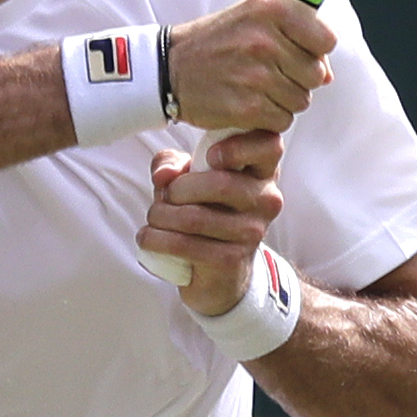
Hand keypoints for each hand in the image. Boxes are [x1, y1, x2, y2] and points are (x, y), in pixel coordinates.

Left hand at [138, 129, 285, 314]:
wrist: (218, 270)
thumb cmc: (205, 210)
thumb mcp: (188, 177)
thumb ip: (172, 164)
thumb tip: (163, 175)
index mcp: (262, 170)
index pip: (269, 145)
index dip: (238, 145)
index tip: (209, 156)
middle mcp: (266, 200)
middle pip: (220, 184)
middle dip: (177, 189)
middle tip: (164, 196)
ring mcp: (252, 232)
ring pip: (195, 217)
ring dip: (160, 215)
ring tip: (153, 217)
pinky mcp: (232, 260)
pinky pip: (185, 245)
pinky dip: (155, 239)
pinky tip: (147, 237)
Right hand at [165, 0, 333, 133]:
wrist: (171, 68)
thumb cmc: (219, 42)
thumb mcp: (255, 18)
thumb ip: (298, 35)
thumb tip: (328, 75)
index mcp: (271, 9)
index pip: (326, 39)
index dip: (315, 50)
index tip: (297, 51)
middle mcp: (265, 39)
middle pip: (316, 75)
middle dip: (298, 79)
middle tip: (268, 72)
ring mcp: (256, 75)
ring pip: (301, 100)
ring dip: (283, 100)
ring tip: (255, 87)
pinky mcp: (247, 107)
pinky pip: (282, 121)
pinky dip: (268, 118)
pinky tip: (248, 104)